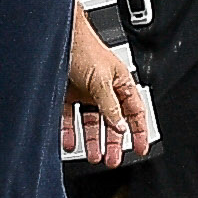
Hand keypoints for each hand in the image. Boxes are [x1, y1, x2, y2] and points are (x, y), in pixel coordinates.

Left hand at [64, 4, 155, 166]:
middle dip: (114, 142)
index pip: (135, 111)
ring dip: (93, 141)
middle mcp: (103, 89)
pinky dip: (70, 132)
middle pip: (113, 121)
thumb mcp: (102, 80)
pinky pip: (69, 118)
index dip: (139, 130)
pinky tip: (70, 143)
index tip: (141, 148)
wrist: (57, 37)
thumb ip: (111, 105)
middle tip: (113, 160)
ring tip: (94, 157)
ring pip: (91, 123)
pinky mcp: (67, 94)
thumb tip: (120, 126)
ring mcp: (85, 92)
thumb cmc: (84, 48)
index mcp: (120, 83)